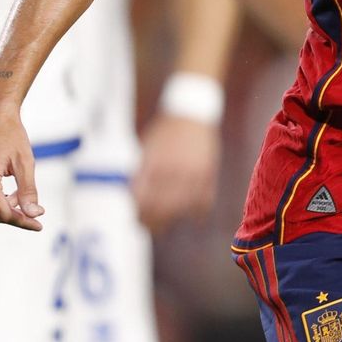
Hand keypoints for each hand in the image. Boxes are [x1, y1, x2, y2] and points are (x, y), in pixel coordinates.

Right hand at [0, 92, 44, 230]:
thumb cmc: (11, 135)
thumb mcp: (25, 163)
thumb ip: (28, 192)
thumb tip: (34, 215)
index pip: (3, 214)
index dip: (22, 221)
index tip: (38, 225)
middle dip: (12, 213)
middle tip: (29, 204)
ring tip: (15, 192)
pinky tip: (1, 186)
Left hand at [131, 113, 220, 231]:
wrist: (191, 114)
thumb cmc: (164, 133)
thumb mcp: (146, 149)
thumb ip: (140, 174)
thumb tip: (132, 200)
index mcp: (153, 164)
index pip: (143, 200)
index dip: (138, 214)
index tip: (136, 220)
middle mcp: (173, 170)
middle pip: (162, 208)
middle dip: (153, 223)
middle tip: (148, 227)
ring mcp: (193, 172)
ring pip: (183, 209)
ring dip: (173, 218)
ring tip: (166, 222)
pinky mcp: (209, 173)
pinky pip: (204, 202)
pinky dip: (198, 212)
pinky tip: (191, 215)